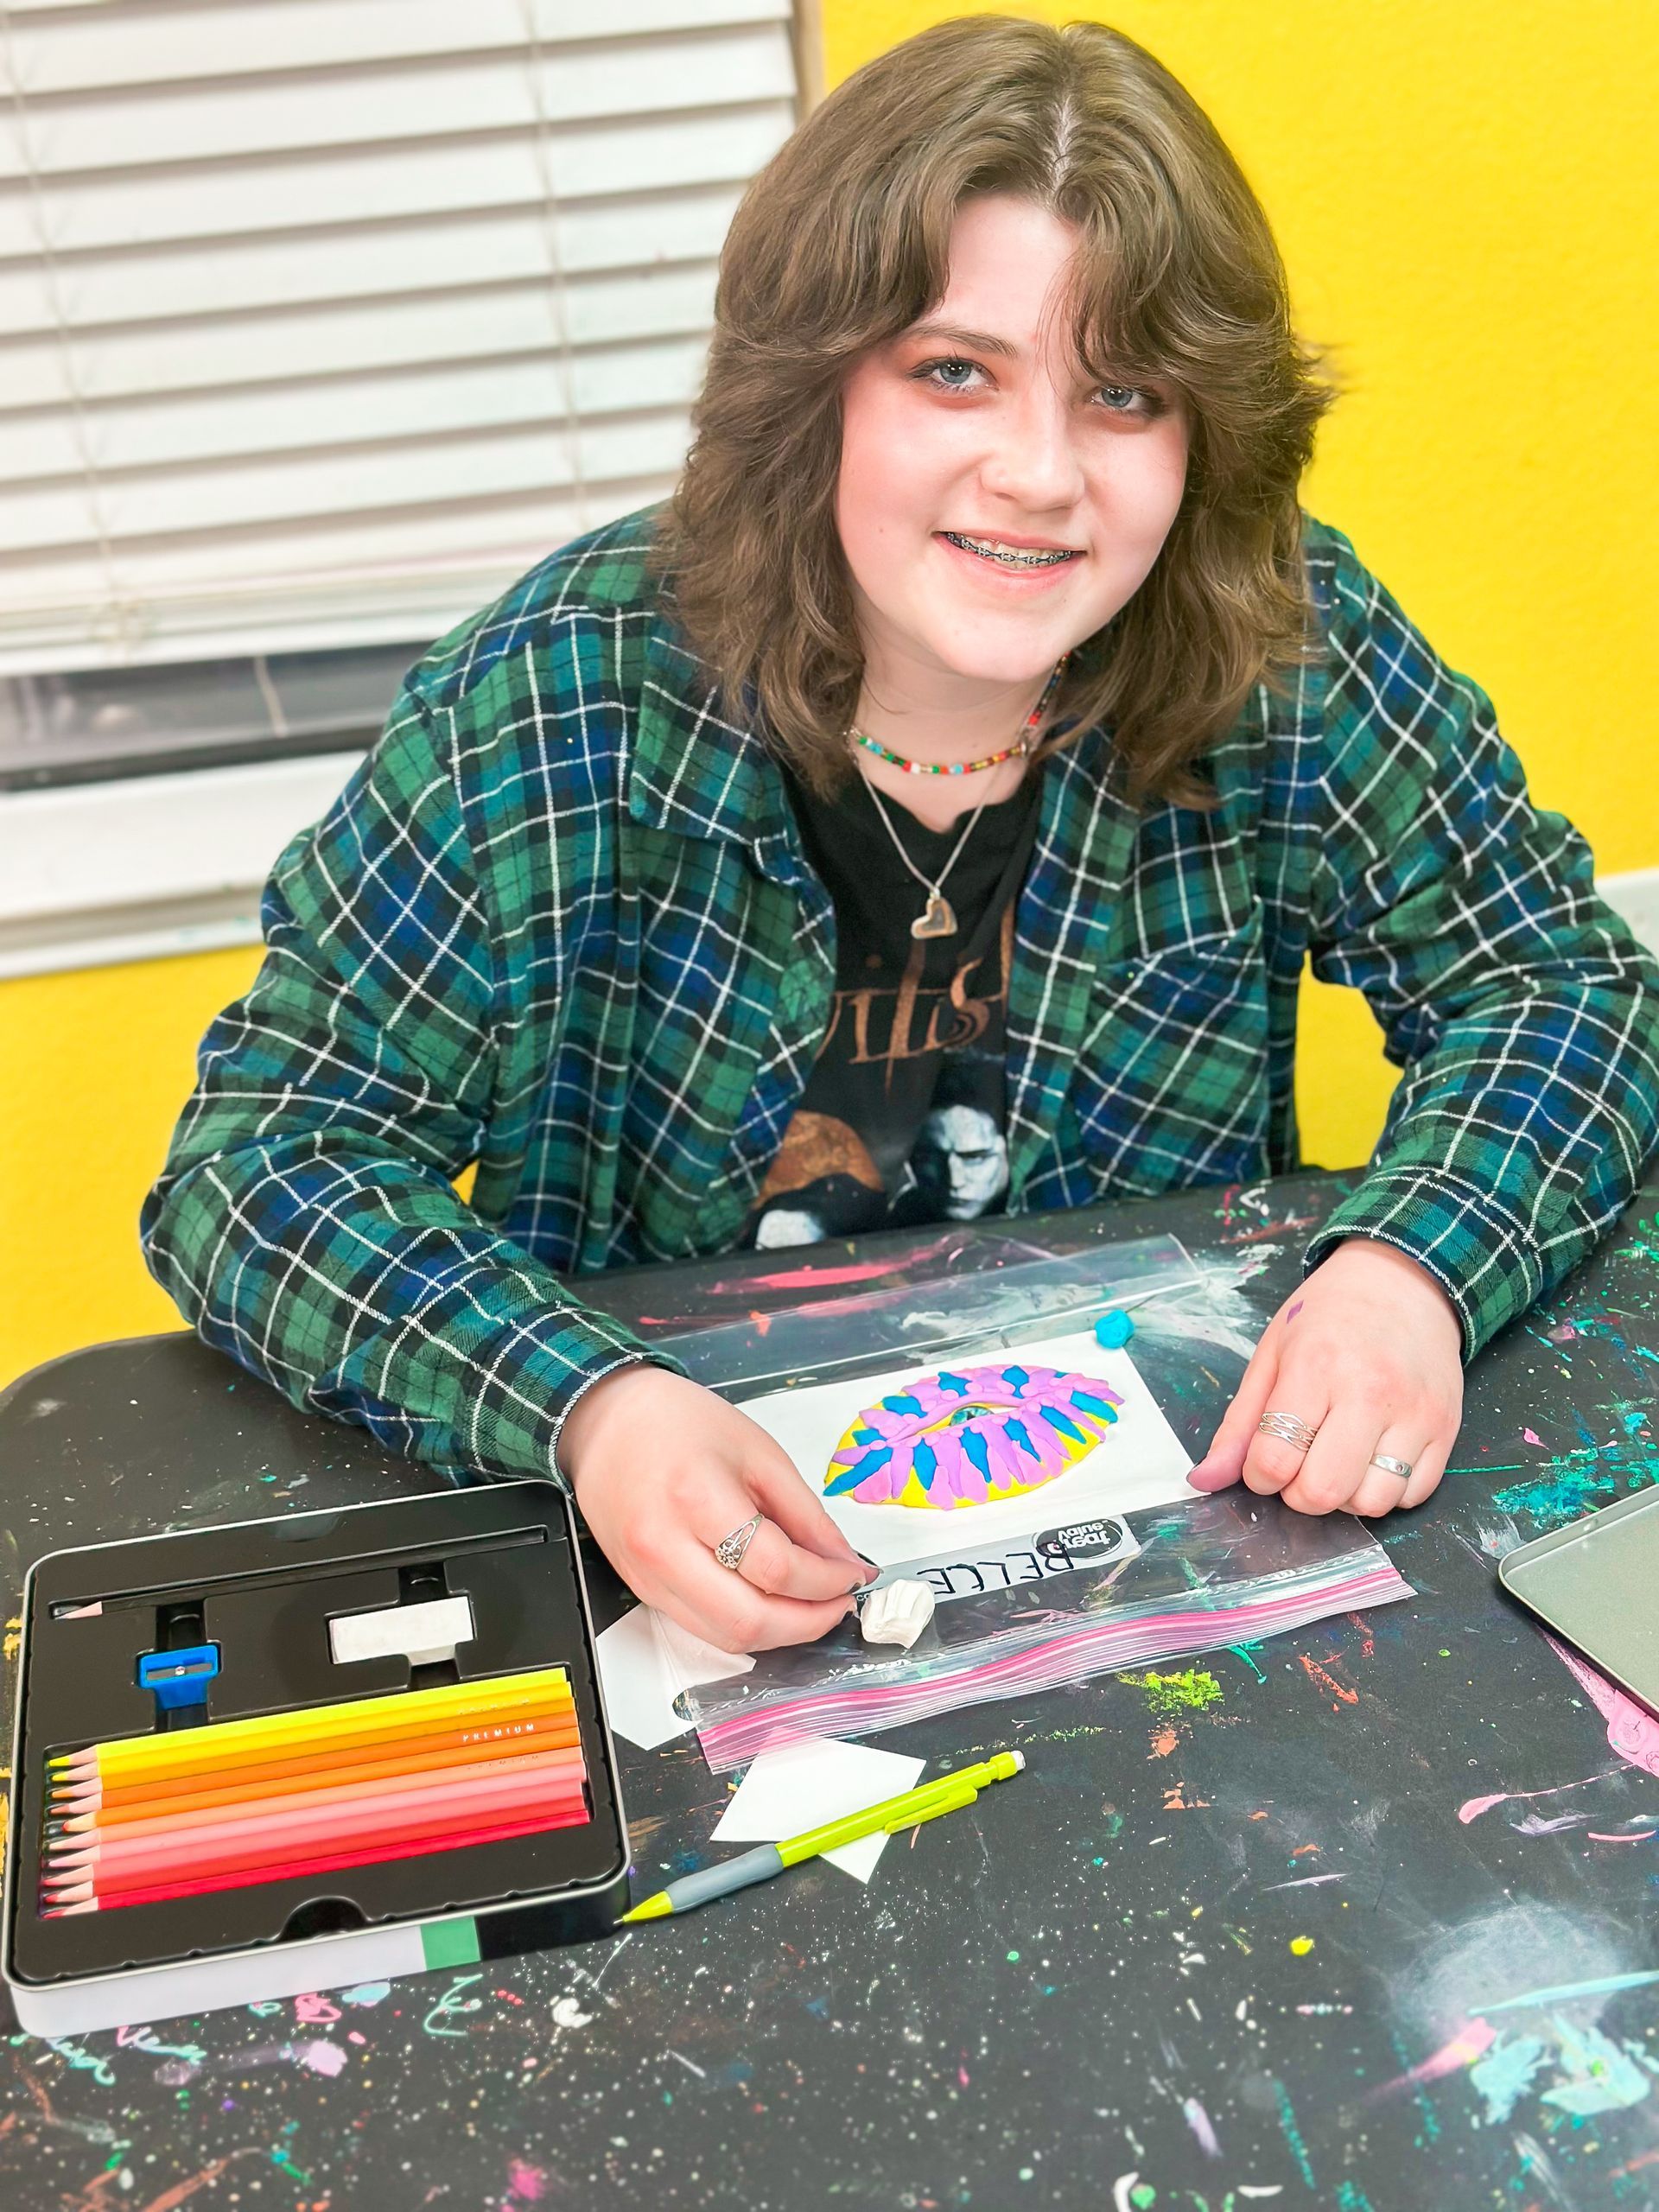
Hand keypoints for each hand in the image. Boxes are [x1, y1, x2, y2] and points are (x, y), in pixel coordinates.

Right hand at [558, 1364, 875, 1649]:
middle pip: (749, 1620)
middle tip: (839, 1602)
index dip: (826, 1581)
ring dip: (780, 1633)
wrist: (607, 1423)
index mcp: (697, 1498)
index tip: (853, 1574)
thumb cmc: (679, 1423)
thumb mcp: (758, 1452)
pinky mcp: (641, 1590)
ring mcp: (647, 1576)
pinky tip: (771, 1603)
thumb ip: (806, 1514)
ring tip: (812, 1606)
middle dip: (808, 1622)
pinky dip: (745, 1626)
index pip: (775, 1567)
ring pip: (725, 1637)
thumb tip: (843, 1561)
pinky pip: (701, 1627)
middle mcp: (664, 1547)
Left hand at [1187, 1239, 1463, 1516]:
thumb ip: (1239, 1423)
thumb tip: (1204, 1480)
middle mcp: (1370, 1392)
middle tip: (1299, 1466)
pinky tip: (1372, 1458)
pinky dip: (1386, 1491)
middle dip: (1299, 1495)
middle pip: (1324, 1491)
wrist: (1404, 1282)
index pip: (1275, 1459)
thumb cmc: (1329, 1315)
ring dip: (1346, 1497)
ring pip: (1372, 1503)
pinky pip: (1413, 1495)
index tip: (1264, 1462)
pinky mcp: (1447, 1428)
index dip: (1259, 1476)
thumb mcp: (1272, 1354)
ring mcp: (1415, 1413)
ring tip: (1338, 1461)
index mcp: (1315, 1367)